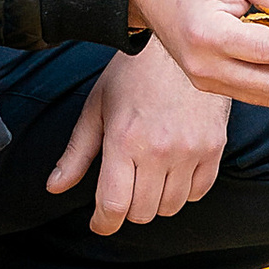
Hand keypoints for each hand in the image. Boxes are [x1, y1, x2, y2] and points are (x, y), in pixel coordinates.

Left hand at [47, 38, 232, 233]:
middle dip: (127, 209)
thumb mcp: (98, 107)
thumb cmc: (133, 73)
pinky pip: (198, 192)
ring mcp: (190, 150)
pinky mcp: (214, 147)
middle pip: (141, 212)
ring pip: (170, 207)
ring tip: (148, 178)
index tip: (100, 222)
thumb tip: (54, 187)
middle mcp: (158, 150)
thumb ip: (77, 152)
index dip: (103, 223)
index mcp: (124, 140)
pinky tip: (173, 171)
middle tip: (124, 190)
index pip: (114, 206)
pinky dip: (184, 191)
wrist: (182, 44)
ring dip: (155, 201)